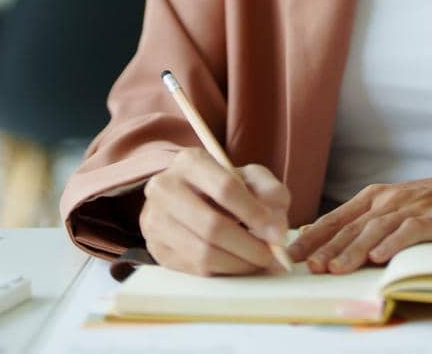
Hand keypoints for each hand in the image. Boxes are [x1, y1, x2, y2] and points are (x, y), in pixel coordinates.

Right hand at [139, 147, 291, 275]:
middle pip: (212, 225)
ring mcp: (155, 220)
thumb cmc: (224, 186)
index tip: (276, 233)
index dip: (255, 213)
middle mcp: (164, 188)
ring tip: (259, 262)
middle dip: (249, 246)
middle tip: (271, 256)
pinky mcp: (156, 248)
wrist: (187, 198)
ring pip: (203, 252)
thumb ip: (271, 193)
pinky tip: (239, 264)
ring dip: (238, 263)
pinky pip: (195, 268)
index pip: (226, 188)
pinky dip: (224, 270)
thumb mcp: (251, 177)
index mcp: (190, 162)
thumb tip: (276, 230)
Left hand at [287, 169, 431, 273]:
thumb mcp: (396, 206)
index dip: (313, 237)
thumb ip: (365, 221)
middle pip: (351, 226)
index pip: (336, 218)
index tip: (290, 255)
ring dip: (353, 250)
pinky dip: (393, 243)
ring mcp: (412, 208)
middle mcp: (389, 200)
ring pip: (375, 230)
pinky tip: (380, 257)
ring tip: (335, 269)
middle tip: (307, 267)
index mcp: (375, 197)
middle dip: (326, 247)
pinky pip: (410, 231)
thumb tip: (327, 240)